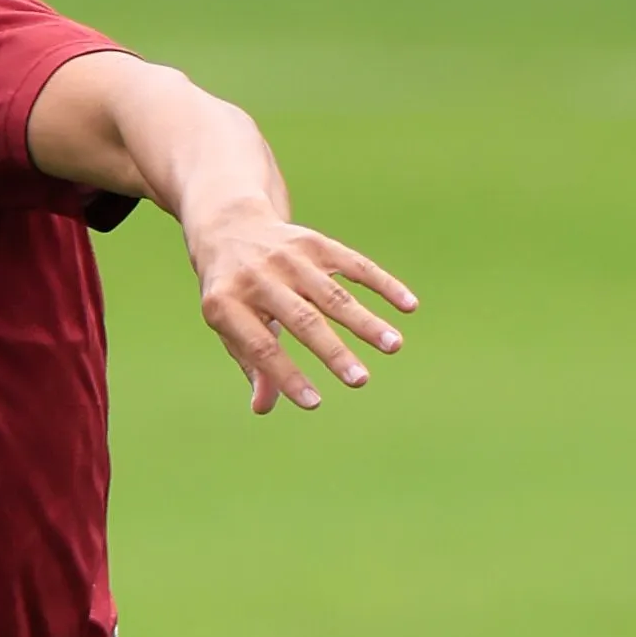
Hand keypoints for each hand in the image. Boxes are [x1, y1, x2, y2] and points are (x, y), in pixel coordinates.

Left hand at [186, 207, 416, 415]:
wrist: (230, 229)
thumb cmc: (233, 294)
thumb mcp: (229, 327)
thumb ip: (251, 364)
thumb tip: (263, 407)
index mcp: (227, 304)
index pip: (262, 347)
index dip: (287, 376)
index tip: (315, 404)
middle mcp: (257, 278)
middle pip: (302, 320)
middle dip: (333, 352)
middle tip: (360, 380)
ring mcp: (288, 258)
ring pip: (333, 294)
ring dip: (365, 322)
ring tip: (394, 346)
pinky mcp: (315, 243)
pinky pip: (354, 264)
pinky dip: (383, 284)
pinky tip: (408, 305)